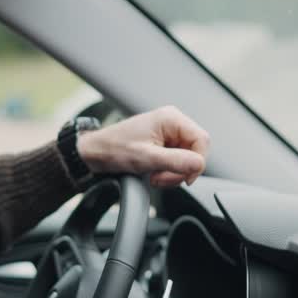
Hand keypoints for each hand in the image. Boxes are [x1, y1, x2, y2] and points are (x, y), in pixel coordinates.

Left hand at [77, 106, 209, 187]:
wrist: (95, 153)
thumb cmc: (114, 149)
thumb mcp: (146, 158)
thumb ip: (175, 161)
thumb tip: (198, 164)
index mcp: (171, 118)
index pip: (202, 140)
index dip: (197, 162)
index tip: (185, 178)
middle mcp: (172, 122)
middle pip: (195, 151)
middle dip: (182, 170)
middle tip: (162, 178)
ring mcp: (169, 134)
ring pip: (187, 158)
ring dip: (173, 173)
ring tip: (154, 176)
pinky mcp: (164, 144)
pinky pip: (177, 161)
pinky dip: (168, 172)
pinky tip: (154, 173)